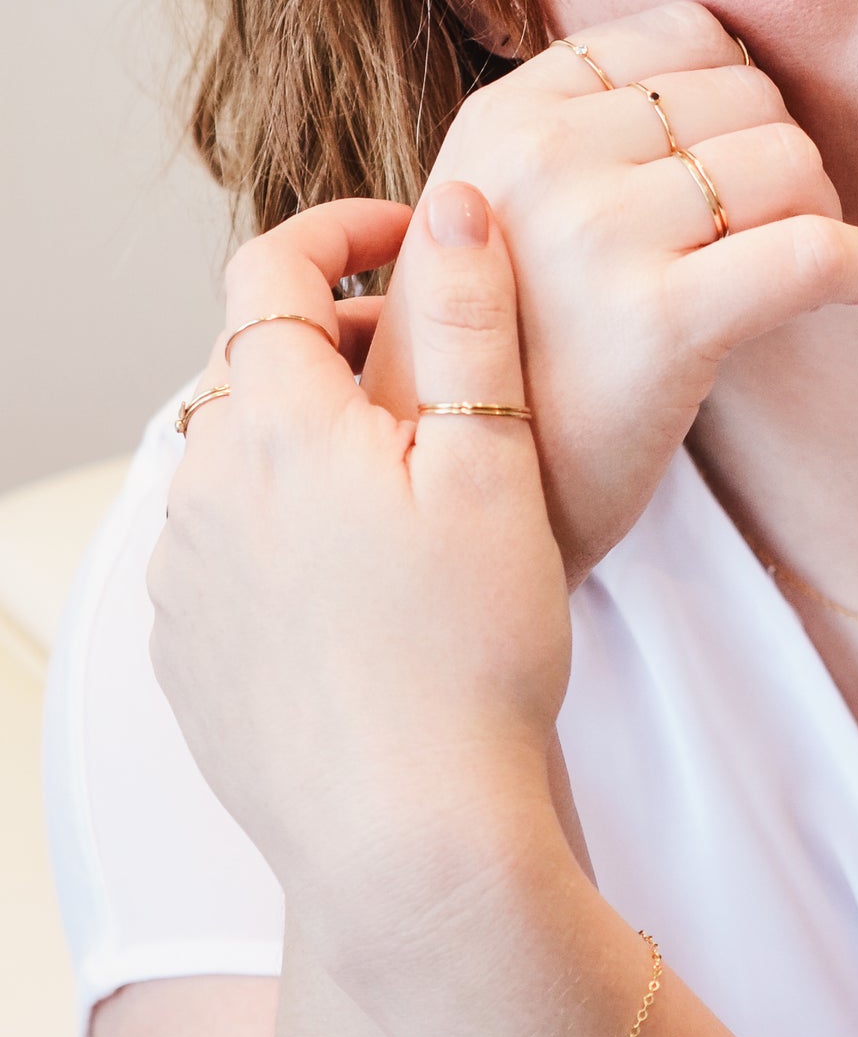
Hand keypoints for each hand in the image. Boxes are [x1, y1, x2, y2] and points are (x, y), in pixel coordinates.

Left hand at [147, 188, 569, 933]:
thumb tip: (450, 200)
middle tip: (439, 388)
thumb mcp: (494, 467)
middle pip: (255, 370)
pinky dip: (283, 539)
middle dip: (338, 351)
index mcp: (278, 424)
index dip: (336, 231)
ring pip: (238, 467)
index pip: (269, 271)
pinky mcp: (188, 658)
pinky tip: (364, 596)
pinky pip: (224, 557)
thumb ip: (466, 321)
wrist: (410, 836)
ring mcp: (184, 579)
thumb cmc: (470, 651)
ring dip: (309, 451)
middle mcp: (203, 487)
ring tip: (409, 503)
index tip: (404, 241)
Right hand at [359, 3, 857, 590]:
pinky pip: (812, 250)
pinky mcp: (658, 322)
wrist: (454, 509)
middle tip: (772, 234)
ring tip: (793, 269)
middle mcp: (541, 156)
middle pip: (748, 94)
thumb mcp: (502, 215)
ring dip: (822, 211)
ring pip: (790, 160)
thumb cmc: (504, 365)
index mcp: (506, 116)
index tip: (739, 168)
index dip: (741, 96)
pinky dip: (854, 264)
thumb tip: (736, 64)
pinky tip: (848, 287)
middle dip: (785, 158)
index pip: (685, 33)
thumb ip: (585, 135)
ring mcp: (594, 233)